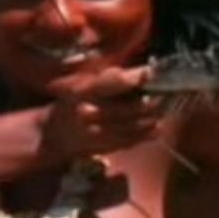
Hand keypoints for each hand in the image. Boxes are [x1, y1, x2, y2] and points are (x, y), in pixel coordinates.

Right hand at [38, 65, 162, 159]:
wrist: (52, 135)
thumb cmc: (71, 102)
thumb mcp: (82, 83)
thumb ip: (108, 77)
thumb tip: (141, 70)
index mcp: (82, 91)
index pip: (112, 82)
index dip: (134, 77)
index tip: (151, 71)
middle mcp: (88, 112)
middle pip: (129, 107)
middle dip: (151, 101)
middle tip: (166, 93)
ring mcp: (96, 132)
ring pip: (133, 126)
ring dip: (152, 118)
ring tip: (165, 109)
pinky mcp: (103, 147)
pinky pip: (130, 140)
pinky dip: (146, 134)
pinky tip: (157, 127)